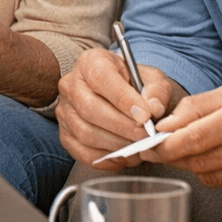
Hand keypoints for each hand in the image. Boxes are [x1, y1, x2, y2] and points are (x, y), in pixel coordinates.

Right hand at [56, 48, 182, 168]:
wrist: (121, 98)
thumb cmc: (135, 86)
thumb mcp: (152, 78)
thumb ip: (157, 90)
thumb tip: (153, 109)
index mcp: (91, 62)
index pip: (101, 78)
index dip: (123, 99)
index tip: (145, 116)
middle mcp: (71, 84)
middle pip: (89, 108)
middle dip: (122, 127)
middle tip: (146, 136)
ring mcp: (65, 111)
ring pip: (85, 132)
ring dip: (116, 144)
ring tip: (138, 147)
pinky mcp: (65, 134)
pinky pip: (82, 151)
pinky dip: (106, 158)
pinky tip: (124, 156)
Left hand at [148, 84, 221, 202]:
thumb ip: (195, 107)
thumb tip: (164, 126)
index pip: (193, 138)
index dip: (165, 146)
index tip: (147, 146)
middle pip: (198, 161)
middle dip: (175, 156)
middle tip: (163, 148)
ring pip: (208, 177)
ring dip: (197, 165)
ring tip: (205, 148)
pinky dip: (218, 175)